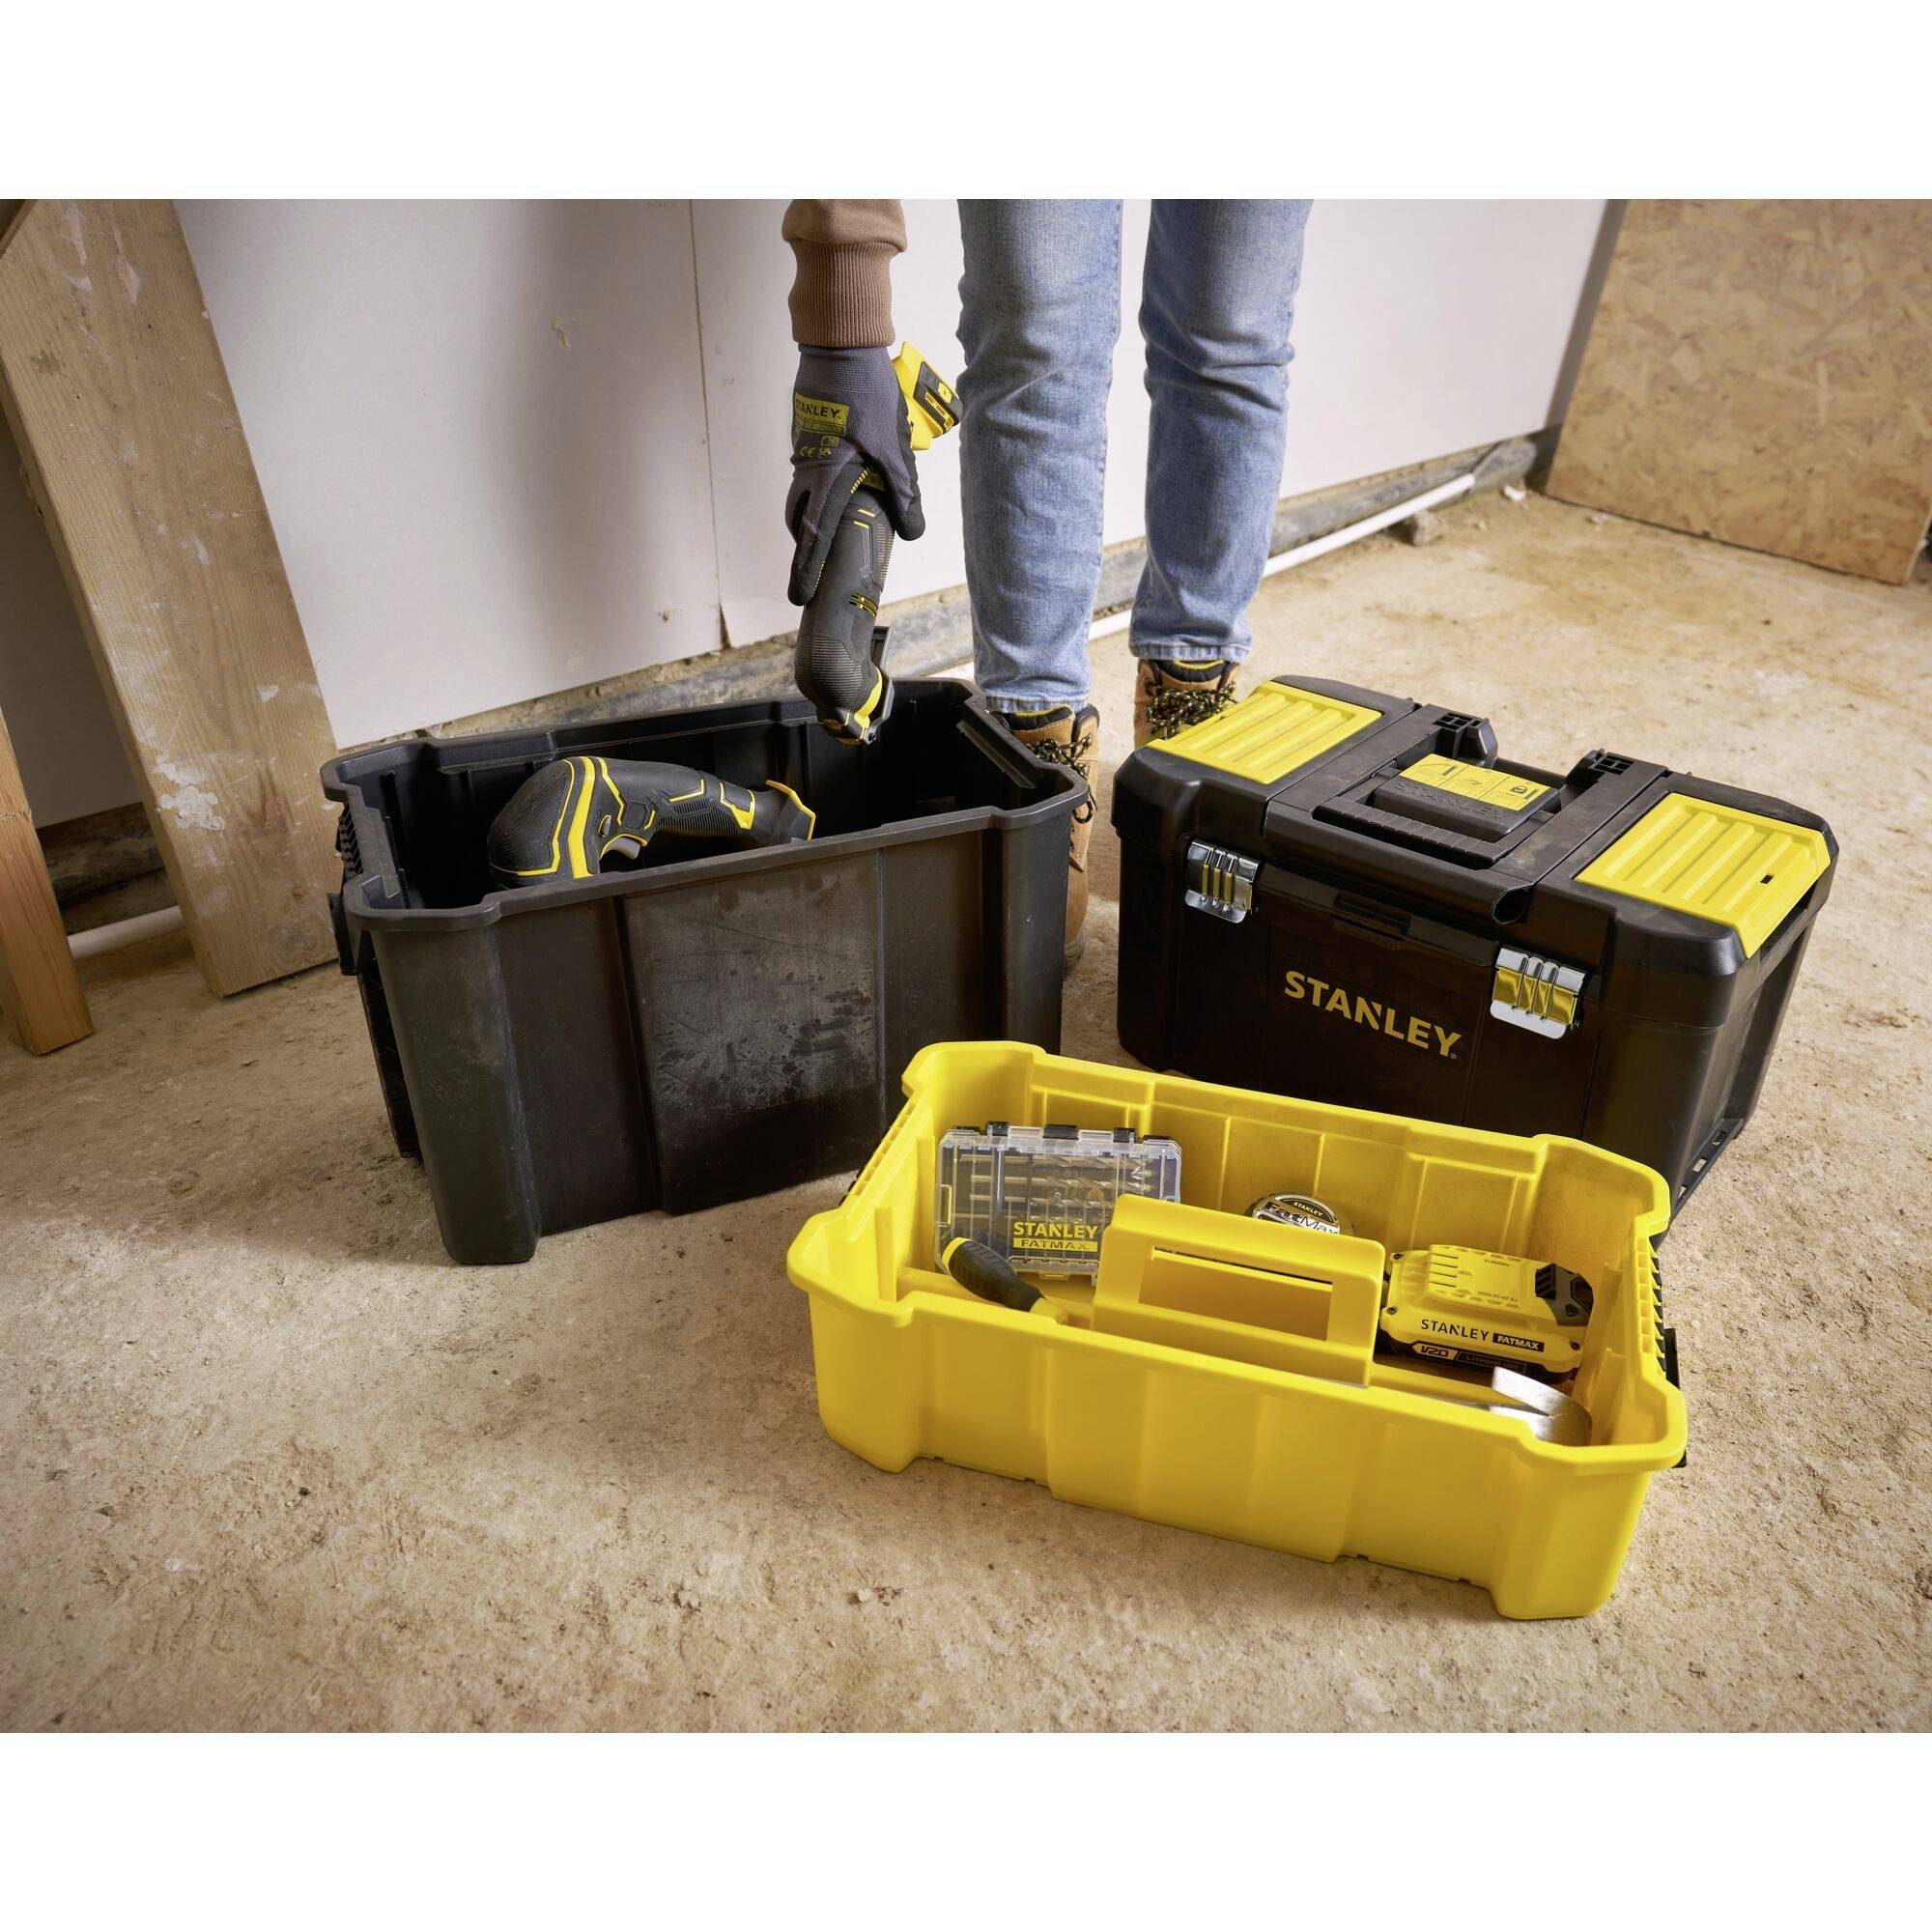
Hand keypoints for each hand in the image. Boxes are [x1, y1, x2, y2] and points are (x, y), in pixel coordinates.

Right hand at [785, 345, 923, 605]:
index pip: (814, 534)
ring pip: (802, 496)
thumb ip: (904, 492)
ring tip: (835, 528)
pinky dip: (819, 488)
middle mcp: (806, 468)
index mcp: (826, 477)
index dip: (807, 568)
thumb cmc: (867, 394)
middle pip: (800, 520)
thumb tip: (913, 531)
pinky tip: (844, 483)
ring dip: (813, 517)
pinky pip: (808, 472)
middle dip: (806, 548)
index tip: (798, 595)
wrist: (840, 346)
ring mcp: (802, 450)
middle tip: (815, 567)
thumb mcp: (894, 448)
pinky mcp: (806, 434)